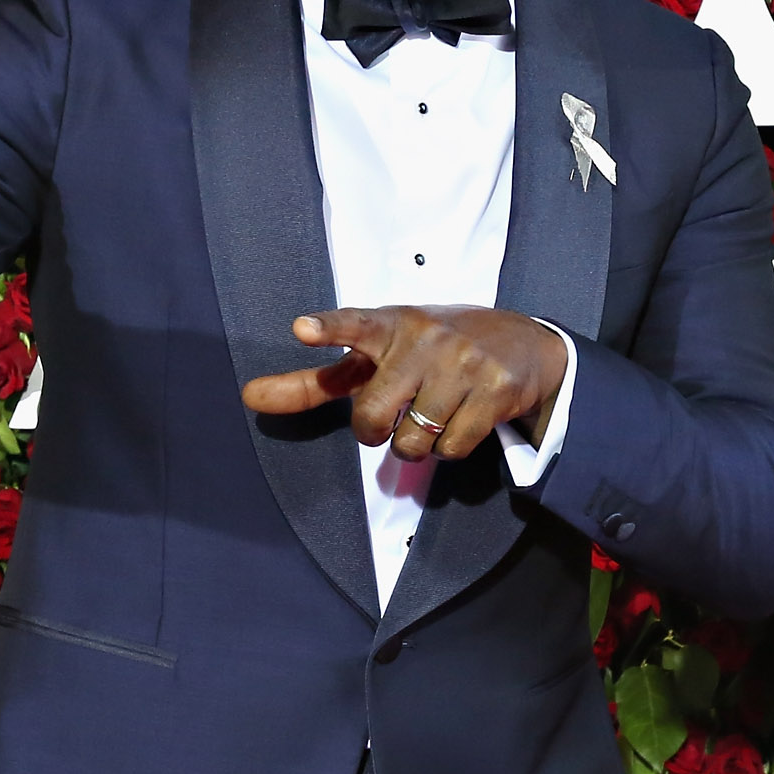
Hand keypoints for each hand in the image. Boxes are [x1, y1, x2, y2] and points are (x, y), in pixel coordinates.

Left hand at [240, 306, 567, 461]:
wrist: (524, 342)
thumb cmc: (432, 350)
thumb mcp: (378, 353)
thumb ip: (316, 380)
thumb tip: (249, 397)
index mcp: (391, 324)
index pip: (353, 324)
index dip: (327, 329)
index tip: (302, 328)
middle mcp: (425, 339)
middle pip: (372, 416)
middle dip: (375, 432)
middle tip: (392, 416)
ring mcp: (462, 364)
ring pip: (413, 441)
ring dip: (417, 443)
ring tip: (434, 413)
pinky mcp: (494, 391)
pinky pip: (451, 448)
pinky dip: (450, 447)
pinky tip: (461, 419)